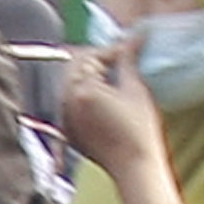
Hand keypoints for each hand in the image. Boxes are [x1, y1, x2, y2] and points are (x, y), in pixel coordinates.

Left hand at [62, 39, 159, 181]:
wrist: (132, 166)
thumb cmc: (139, 129)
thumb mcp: (136, 89)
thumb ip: (128, 61)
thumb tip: (135, 37)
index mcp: (82, 90)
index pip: (92, 58)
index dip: (113, 51)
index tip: (131, 49)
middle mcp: (66, 102)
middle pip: (77, 70)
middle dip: (98, 62)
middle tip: (122, 61)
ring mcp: (64, 117)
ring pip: (72, 86)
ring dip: (90, 78)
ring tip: (114, 78)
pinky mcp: (67, 130)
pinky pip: (70, 104)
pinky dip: (84, 96)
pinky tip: (104, 98)